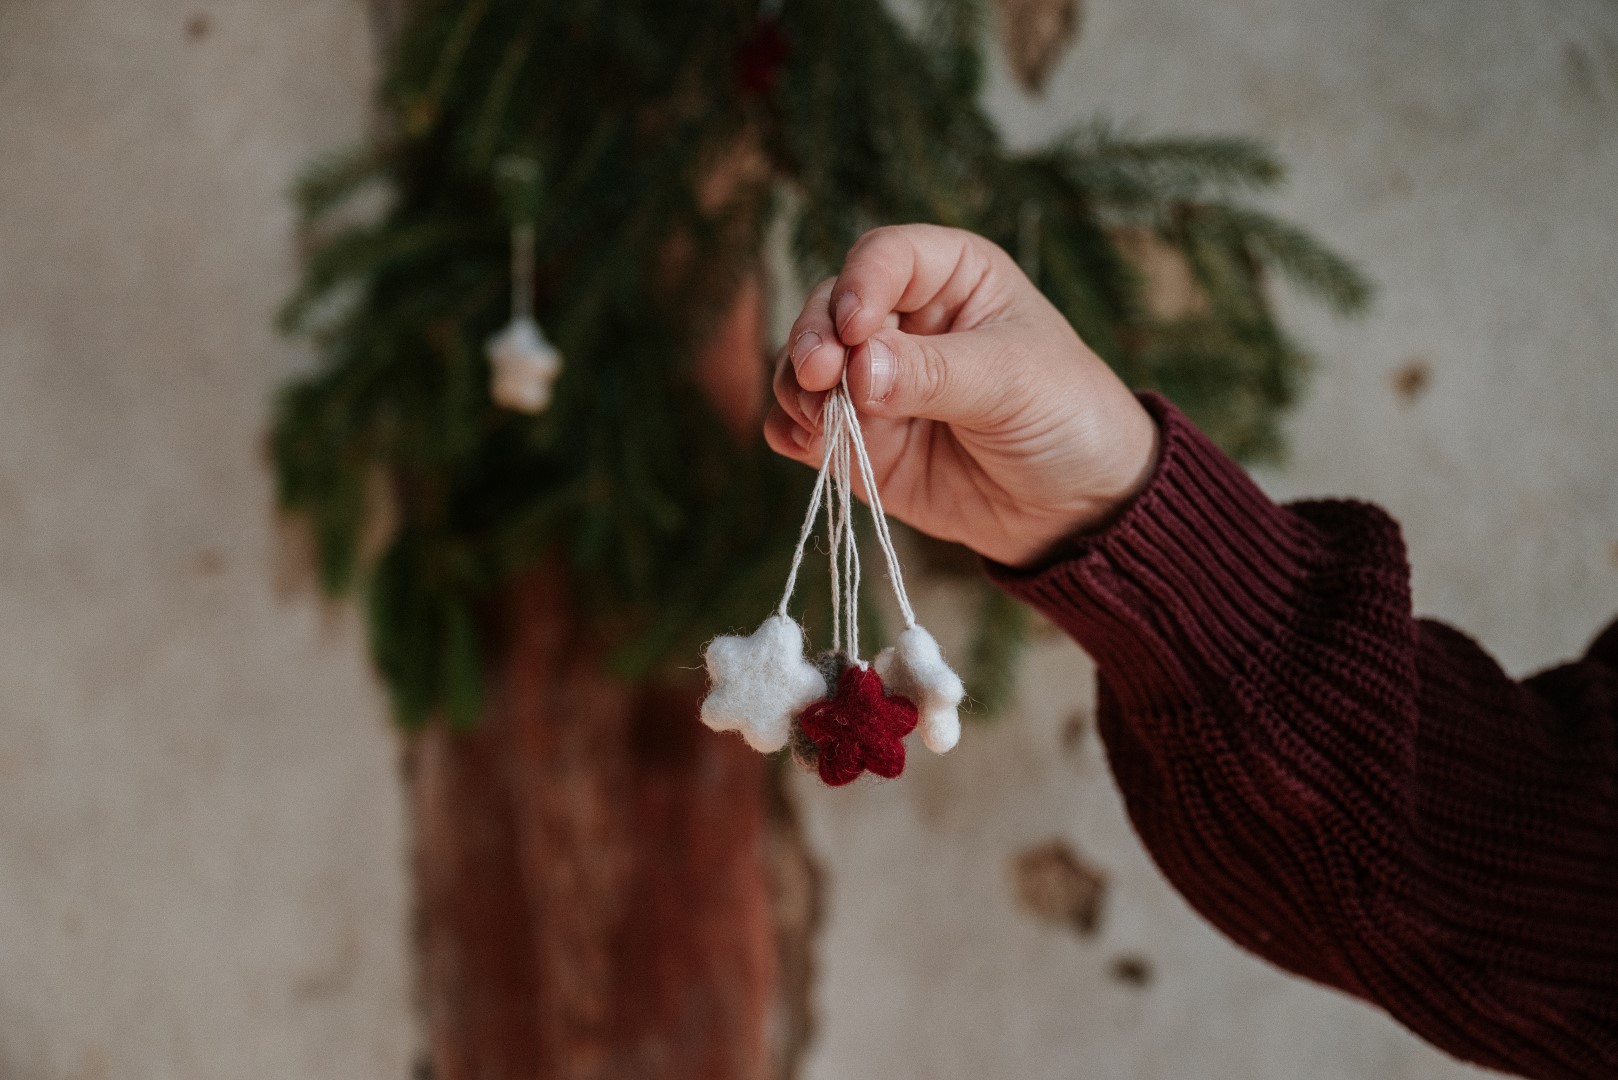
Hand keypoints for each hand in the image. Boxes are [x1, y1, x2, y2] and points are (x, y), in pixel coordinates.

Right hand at [765, 224, 1160, 568]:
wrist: (1076, 507)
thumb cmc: (1067, 416)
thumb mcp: (1012, 383)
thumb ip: (935, 373)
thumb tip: (859, 366)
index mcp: (950, 277)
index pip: (885, 256)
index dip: (860, 284)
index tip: (856, 329)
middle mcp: (901, 320)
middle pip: (828, 308)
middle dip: (814, 339)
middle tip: (820, 377)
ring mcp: (872, 382)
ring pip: (803, 366)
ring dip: (797, 388)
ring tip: (819, 420)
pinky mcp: (857, 438)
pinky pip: (801, 427)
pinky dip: (792, 432)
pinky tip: (806, 445)